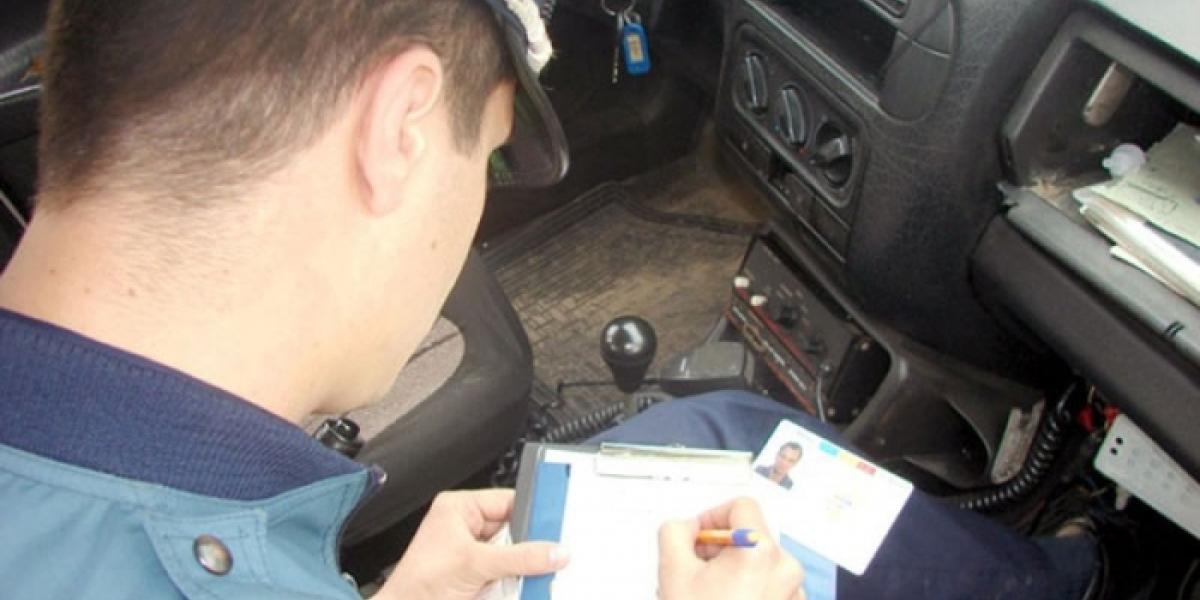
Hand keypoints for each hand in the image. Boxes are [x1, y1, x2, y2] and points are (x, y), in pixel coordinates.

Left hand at [378, 489, 569, 599]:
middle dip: (530, 543)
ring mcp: (471, 552)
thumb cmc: (419, 584)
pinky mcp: (476, 574)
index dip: (532, 509)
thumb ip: (519, 558)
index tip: (557, 518)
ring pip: (512, 552)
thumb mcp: (476, 564)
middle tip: (553, 550)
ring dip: (525, 564)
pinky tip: (527, 582)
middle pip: (513, 528)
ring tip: (540, 569)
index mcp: (459, 508)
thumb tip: (553, 552)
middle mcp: (465, 526)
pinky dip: (518, 578)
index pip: (507, 500)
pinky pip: (507, 571)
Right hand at [658, 497, 805, 599]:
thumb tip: (688, 526)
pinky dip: (748, 591)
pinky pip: (770, 588)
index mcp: (760, 550)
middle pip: (751, 537)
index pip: (742, 506)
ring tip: (704, 596)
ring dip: (731, 572)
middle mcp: (785, 568)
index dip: (713, 516)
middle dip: (719, 549)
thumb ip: (675, 531)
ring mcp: (793, 594)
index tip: (697, 538)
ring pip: (760, 565)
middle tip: (693, 570)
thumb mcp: (671, 570)